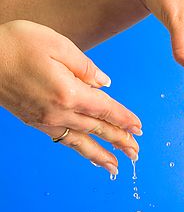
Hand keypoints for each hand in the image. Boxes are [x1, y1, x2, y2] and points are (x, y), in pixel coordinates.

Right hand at [0, 20, 141, 173]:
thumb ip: (85, 66)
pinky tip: (87, 155)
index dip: (125, 120)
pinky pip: (63, 140)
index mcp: (69, 91)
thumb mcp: (56, 44)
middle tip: (136, 153)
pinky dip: (79, 150)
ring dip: (101, 155)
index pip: (106, 110)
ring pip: (81, 142)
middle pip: (97, 130)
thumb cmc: (16, 44)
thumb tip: (105, 84)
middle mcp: (59, 111)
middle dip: (120, 142)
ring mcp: (45, 119)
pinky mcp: (34, 122)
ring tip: (117, 167)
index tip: (139, 128)